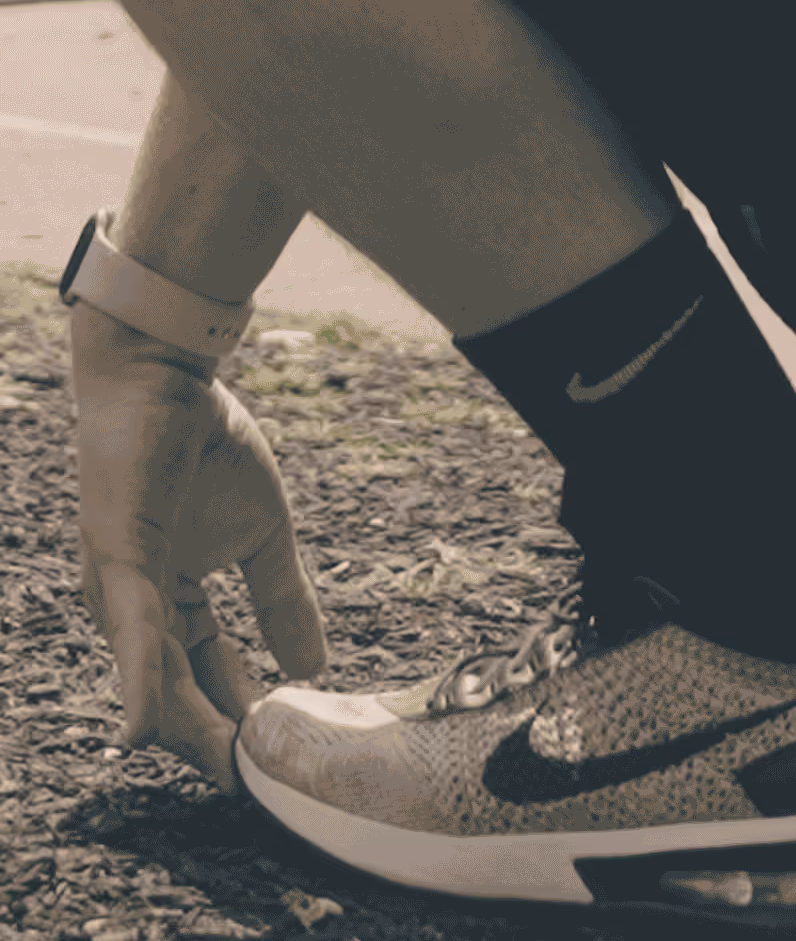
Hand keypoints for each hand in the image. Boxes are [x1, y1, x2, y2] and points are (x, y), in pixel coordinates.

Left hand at [70, 304, 329, 791]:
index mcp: (172, 599)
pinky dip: (139, 684)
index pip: (209, 674)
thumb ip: (282, 598)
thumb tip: (317, 665)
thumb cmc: (207, 440)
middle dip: (217, 740)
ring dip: (190, 729)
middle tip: (258, 786)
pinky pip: (132, 634)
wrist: (171, 371)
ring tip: (226, 774)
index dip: (241, 716)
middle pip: (180, 691)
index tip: (277, 760)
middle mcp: (139, 609)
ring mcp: (123, 591)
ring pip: (157, 678)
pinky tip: (145, 730)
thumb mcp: (263, 531)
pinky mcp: (118, 564)